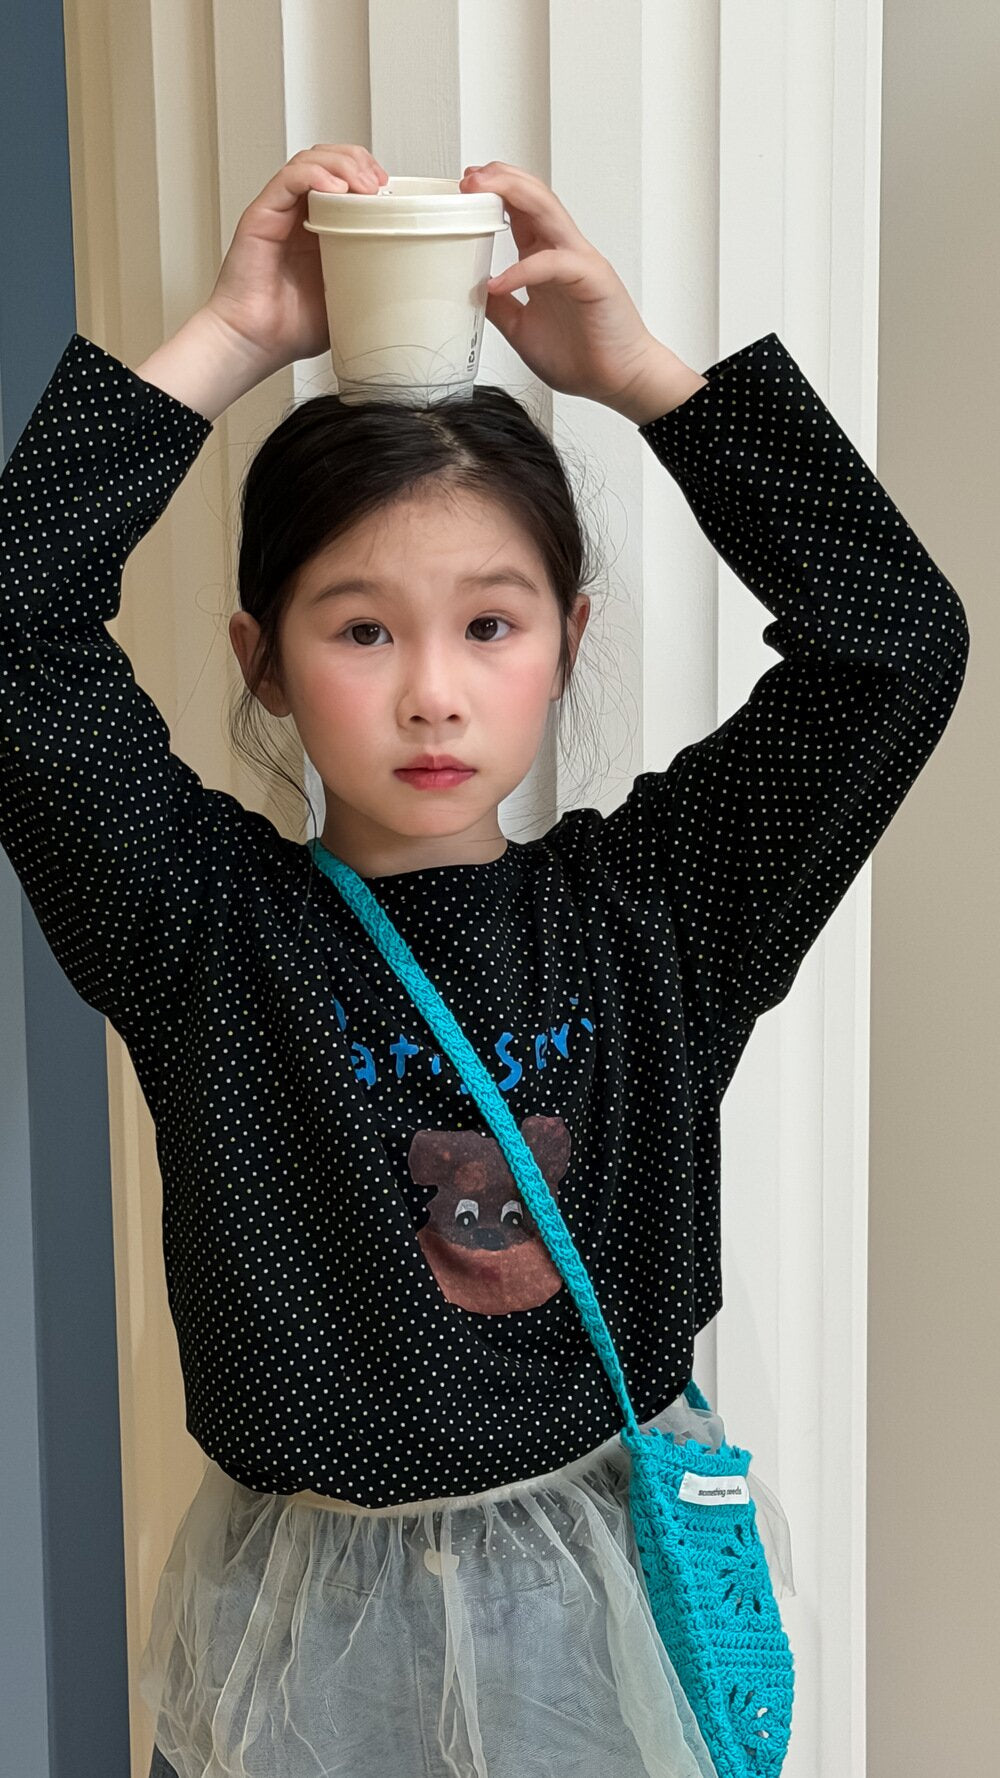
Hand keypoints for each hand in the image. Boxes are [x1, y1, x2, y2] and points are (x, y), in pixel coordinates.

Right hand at [205, 145, 387, 374]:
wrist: (255, 343)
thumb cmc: (291, 328)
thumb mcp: (350, 302)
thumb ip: (373, 284)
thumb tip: (413, 287)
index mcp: (320, 229)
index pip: (344, 179)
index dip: (369, 174)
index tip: (393, 192)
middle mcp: (298, 214)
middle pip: (329, 160)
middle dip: (360, 161)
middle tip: (381, 183)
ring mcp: (280, 211)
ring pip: (310, 160)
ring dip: (342, 163)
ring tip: (364, 184)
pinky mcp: (261, 214)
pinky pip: (288, 179)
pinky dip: (314, 174)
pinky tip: (335, 188)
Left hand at [460, 161, 663, 410]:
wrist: (620, 381)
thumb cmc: (583, 356)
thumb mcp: (522, 329)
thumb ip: (500, 307)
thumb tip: (471, 291)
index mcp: (547, 259)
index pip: (521, 209)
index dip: (494, 191)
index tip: (464, 187)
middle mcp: (564, 252)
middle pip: (533, 196)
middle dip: (500, 178)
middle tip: (467, 178)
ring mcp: (580, 262)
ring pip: (547, 210)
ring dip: (512, 194)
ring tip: (479, 192)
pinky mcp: (593, 280)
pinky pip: (553, 264)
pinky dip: (522, 270)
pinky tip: (498, 282)